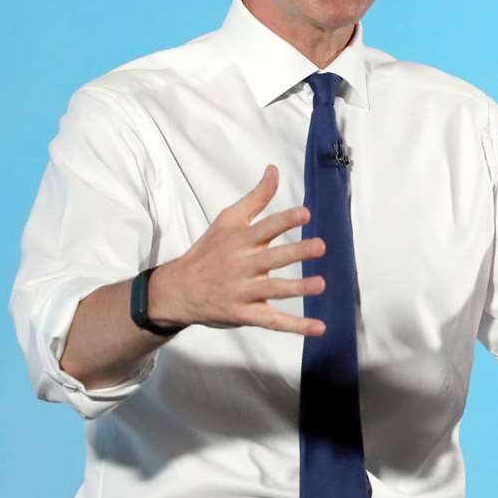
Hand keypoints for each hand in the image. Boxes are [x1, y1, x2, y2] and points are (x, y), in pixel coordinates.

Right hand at [151, 165, 327, 335]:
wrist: (177, 290)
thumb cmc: (209, 251)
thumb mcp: (228, 221)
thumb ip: (256, 198)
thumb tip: (274, 169)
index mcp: (240, 241)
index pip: (265, 228)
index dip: (284, 220)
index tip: (305, 213)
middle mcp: (241, 266)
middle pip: (271, 258)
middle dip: (295, 252)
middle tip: (320, 246)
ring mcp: (242, 292)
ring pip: (272, 291)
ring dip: (296, 288)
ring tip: (320, 284)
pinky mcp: (244, 314)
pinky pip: (272, 321)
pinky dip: (296, 327)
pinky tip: (319, 328)